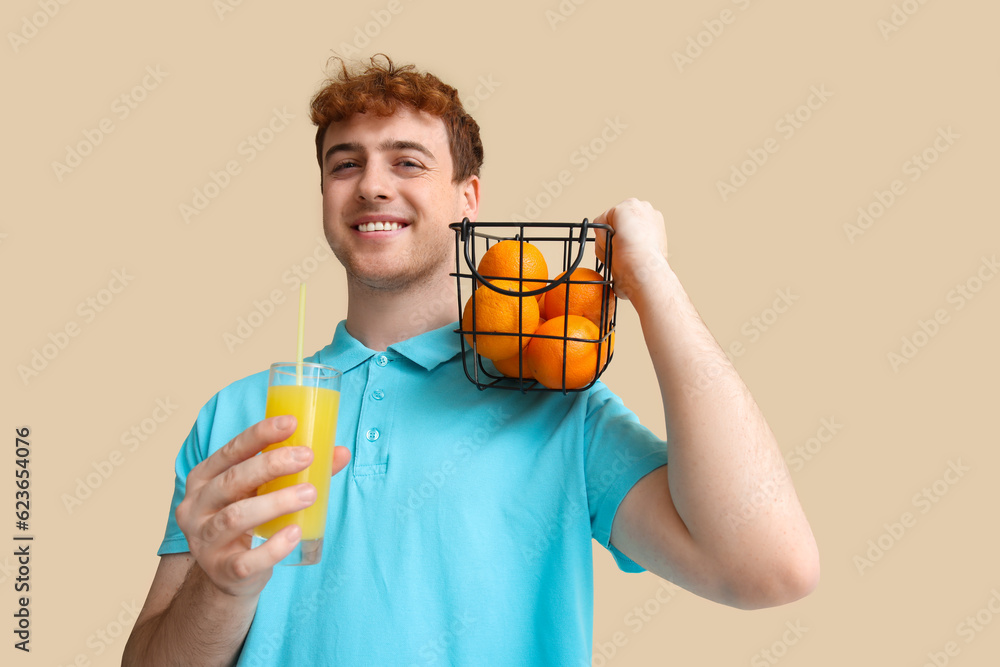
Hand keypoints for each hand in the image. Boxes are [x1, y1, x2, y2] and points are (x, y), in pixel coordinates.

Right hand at [174, 416, 351, 597]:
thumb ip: (297, 472)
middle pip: (233, 479)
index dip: (261, 434)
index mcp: (204, 478)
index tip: (292, 422)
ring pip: (237, 516)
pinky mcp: (222, 570)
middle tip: (307, 457)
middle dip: (271, 465)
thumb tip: (340, 453)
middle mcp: (196, 507)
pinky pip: (246, 560)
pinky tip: (295, 533)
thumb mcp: (263, 492)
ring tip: (310, 493)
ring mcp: (205, 541)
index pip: (231, 450)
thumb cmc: (249, 522)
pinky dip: (273, 547)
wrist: (229, 576)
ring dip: (276, 502)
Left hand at [593, 198, 668, 301]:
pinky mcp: (622, 208)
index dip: (619, 242)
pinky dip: (602, 239)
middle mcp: (645, 210)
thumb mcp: (643, 264)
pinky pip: (599, 224)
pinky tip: (615, 246)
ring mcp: (634, 206)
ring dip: (606, 242)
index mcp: (652, 221)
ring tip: (620, 253)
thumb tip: (621, 289)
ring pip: (605, 224)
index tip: (623, 256)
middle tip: (620, 256)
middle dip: (612, 239)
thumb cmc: (647, 275)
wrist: (647, 270)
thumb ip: (632, 260)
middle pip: (614, 223)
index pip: (625, 227)